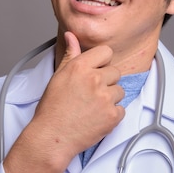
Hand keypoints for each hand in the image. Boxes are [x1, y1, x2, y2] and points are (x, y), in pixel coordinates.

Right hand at [2, 32, 124, 172]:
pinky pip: (121, 109)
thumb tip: (72, 36)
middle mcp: (94, 79)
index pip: (106, 52)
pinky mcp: (113, 116)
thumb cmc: (52, 108)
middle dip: (106, 81)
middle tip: (90, 93)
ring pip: (120, 91)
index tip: (95, 71)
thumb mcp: (58, 76)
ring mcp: (105, 98)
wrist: (52, 136)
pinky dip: (112, 114)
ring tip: (92, 106)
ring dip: (110, 98)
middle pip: (115, 72)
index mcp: (80, 67)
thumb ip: (71, 54)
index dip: (101, 62)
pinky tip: (96, 117)